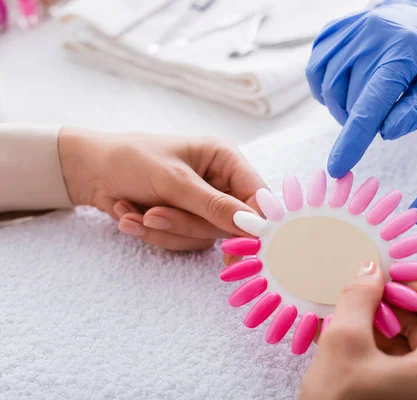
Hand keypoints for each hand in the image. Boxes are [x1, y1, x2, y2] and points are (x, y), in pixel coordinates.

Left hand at [58, 128, 265, 250]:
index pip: (256, 196)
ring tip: (137, 213)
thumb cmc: (131, 160)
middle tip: (153, 215)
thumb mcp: (173, 180)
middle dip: (186, 223)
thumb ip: (214, 205)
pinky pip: (183, 242)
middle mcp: (220, 183)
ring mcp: (202, 206)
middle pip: (228, 223)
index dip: (254, 222)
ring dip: (166, 229)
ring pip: (203, 237)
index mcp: (225, 160)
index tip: (244, 247)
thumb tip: (255, 226)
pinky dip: (155, 234)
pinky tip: (131, 216)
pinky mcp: (185, 222)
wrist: (89, 171)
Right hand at [300, 262, 416, 399]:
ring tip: (353, 316)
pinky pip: (409, 362)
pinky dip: (385, 345)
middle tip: (363, 293)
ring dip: (387, 322)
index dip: (413, 279)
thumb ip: (359, 297)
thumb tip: (370, 268)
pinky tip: (356, 340)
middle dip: (396, 301)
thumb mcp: (343, 342)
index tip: (384, 271)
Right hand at [306, 0, 416, 177]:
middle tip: (379, 114)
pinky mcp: (330, 33)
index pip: (371, 103)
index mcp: (401, 51)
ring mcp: (346, 32)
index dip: (353, 139)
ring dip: (343, 107)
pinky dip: (326, 90)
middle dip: (360, 120)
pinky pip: (315, 73)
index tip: (337, 167)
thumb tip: (386, 132)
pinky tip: (345, 87)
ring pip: (329, 91)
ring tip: (364, 100)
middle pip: (348, 102)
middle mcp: (369, 37)